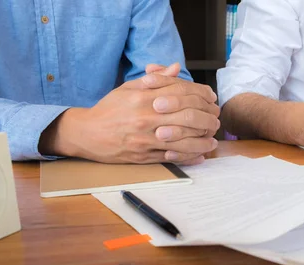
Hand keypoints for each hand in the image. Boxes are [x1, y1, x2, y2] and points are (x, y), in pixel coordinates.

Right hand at [41, 65, 219, 164]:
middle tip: (216, 121)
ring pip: (182, 140)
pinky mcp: (143, 156)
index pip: (180, 93)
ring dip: (202, 141)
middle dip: (207, 119)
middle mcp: (146, 118)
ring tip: (213, 142)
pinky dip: (189, 157)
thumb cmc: (109, 109)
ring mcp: (145, 139)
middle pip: (187, 117)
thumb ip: (155, 80)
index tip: (211, 99)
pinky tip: (201, 156)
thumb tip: (176, 67)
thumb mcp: (128, 88)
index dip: (201, 95)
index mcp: (143, 97)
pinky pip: (171, 157)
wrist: (86, 134)